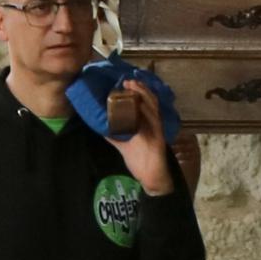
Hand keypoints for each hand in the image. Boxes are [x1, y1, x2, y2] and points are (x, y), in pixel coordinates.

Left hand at [107, 77, 175, 193]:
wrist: (151, 178)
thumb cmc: (140, 162)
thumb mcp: (123, 146)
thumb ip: (115, 137)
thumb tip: (101, 128)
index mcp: (145, 124)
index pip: (142, 104)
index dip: (136, 92)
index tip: (124, 83)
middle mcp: (152, 124)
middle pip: (149, 101)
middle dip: (139, 89)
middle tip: (127, 81)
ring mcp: (156, 130)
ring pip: (153, 107)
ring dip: (144, 95)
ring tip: (134, 86)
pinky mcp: (159, 137)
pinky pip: (155, 122)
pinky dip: (148, 112)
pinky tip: (141, 104)